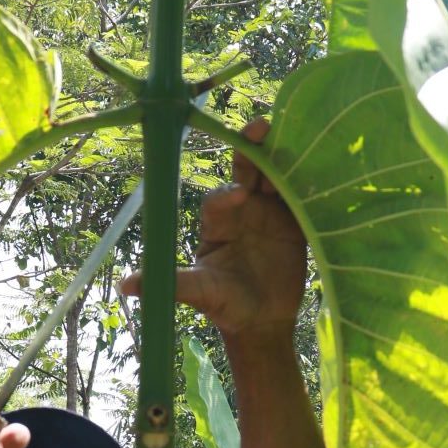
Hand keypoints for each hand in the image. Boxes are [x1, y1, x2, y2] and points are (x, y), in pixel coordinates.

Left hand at [120, 120, 305, 338]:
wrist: (261, 321)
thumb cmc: (225, 305)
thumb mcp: (202, 294)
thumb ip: (173, 284)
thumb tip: (127, 286)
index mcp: (217, 223)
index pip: (218, 198)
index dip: (227, 193)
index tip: (240, 195)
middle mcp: (241, 210)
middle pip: (245, 172)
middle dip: (250, 149)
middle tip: (261, 127)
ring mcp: (269, 212)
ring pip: (274, 177)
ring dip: (282, 156)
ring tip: (296, 134)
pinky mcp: (294, 222)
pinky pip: (300, 196)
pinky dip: (308, 180)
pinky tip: (321, 162)